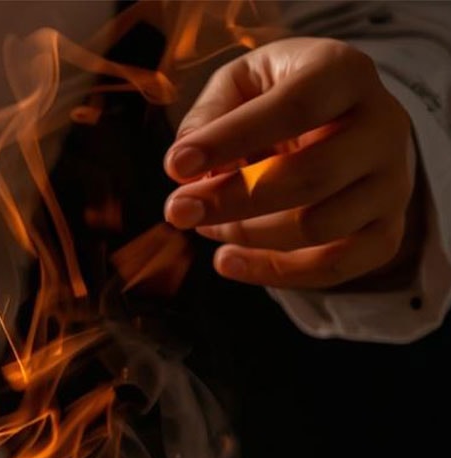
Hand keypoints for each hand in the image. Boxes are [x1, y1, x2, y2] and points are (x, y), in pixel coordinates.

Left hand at [163, 38, 419, 290]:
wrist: (340, 119)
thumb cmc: (278, 98)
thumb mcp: (241, 81)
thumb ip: (210, 114)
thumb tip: (186, 170)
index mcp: (346, 73)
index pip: (295, 107)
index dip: (231, 139)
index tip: (177, 164)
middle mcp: (383, 125)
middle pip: (309, 176)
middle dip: (230, 200)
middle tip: (177, 210)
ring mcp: (391, 182)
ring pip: (318, 227)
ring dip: (246, 234)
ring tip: (205, 224)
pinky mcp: (387, 229)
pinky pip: (335, 266)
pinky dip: (273, 272)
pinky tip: (225, 260)